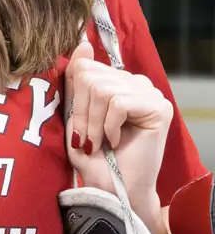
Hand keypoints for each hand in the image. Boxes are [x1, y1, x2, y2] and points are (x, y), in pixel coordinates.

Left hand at [65, 38, 173, 233]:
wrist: (113, 190)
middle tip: (88, 139)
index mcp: (115, 82)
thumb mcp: (74, 118)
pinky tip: (116, 141)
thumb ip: (76, 84)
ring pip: (102, 89)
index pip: (84, 67)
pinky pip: (118, 103)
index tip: (78, 127)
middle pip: (90, 77)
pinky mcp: (160, 107)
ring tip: (100, 143)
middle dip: (81, 113)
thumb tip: (81, 43)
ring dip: (93, 123)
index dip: (73, 99)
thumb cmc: (93, 159)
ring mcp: (150, 93)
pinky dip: (109, 126)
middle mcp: (135, 83)